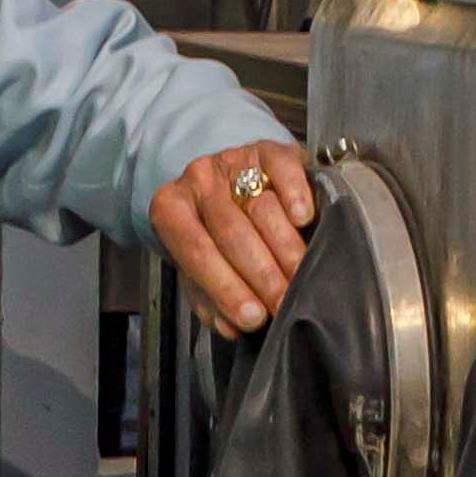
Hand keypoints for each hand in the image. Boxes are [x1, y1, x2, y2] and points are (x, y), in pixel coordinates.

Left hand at [150, 140, 315, 337]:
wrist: (228, 181)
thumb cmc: (212, 233)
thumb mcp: (199, 266)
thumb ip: (210, 297)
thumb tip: (231, 327)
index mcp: (171, 210)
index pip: (196, 252)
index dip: (225, 288)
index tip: (252, 318)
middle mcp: (198, 181)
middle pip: (230, 231)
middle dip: (260, 274)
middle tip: (283, 303)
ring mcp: (232, 162)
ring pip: (261, 206)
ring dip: (284, 248)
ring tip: (300, 277)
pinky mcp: (268, 149)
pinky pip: (282, 170)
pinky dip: (295, 194)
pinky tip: (304, 219)